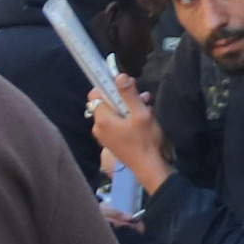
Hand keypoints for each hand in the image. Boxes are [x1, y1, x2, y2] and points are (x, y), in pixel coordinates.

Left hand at [87, 79, 168, 196]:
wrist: (148, 167)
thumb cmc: (145, 141)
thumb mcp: (141, 114)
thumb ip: (129, 94)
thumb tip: (119, 76)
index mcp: (102, 119)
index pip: (95, 93)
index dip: (108, 86)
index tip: (123, 84)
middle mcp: (98, 126)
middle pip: (106, 102)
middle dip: (123, 97)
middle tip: (142, 98)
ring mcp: (104, 135)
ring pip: (113, 113)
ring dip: (128, 107)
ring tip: (146, 108)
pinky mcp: (111, 141)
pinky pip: (115, 123)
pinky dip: (126, 118)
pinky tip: (142, 119)